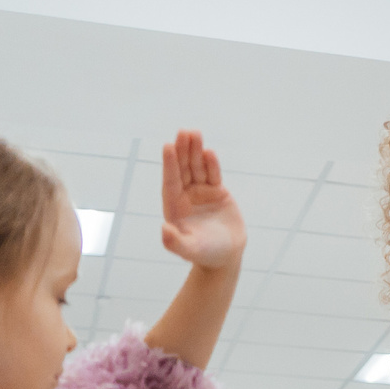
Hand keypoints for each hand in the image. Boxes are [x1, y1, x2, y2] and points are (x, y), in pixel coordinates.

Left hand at [158, 130, 245, 271]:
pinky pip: (213, 174)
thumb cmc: (205, 254)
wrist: (225, 256)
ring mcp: (201, 193)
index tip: (168, 147)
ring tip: (195, 133)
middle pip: (183, 169)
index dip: (170, 164)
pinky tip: (209, 152)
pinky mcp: (217, 192)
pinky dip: (211, 164)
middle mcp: (185, 196)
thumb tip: (164, 229)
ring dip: (196, 151)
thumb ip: (175, 242)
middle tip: (183, 132)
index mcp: (174, 207)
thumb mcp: (189, 250)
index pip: (171, 181)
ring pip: (197, 168)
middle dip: (183, 151)